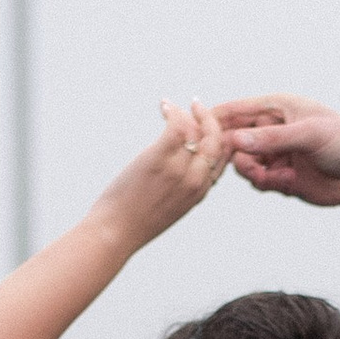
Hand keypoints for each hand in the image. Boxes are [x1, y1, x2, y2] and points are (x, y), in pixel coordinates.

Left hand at [89, 101, 232, 257]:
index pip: (223, 157)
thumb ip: (179, 188)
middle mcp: (196, 180)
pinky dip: (173, 112)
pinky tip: (164, 106)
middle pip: (217, 141)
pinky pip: (176, 127)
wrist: (116, 232)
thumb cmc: (135, 222)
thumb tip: (175, 170)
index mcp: (200, 192)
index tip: (207, 124)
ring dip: (190, 112)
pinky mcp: (160, 159)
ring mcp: (179, 170)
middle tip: (198, 106)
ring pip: (198, 131)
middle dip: (211, 119)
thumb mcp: (169, 207)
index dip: (218, 136)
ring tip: (174, 106)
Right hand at [215, 94, 339, 209]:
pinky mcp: (280, 177)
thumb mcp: (309, 134)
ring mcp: (275, 154)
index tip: (197, 131)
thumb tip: (235, 140)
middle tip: (232, 160)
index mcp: (277, 108)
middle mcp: (271, 130)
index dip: (214, 119)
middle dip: (228, 151)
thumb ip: (271, 139)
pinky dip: (265, 183)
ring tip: (268, 175)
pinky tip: (284, 182)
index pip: (236, 110)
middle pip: (232, 139)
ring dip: (249, 170)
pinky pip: (258, 181)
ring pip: (242, 163)